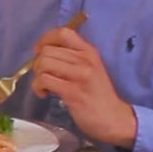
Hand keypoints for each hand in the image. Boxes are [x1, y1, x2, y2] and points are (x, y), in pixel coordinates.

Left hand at [28, 27, 137, 147]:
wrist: (114, 119)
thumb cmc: (98, 95)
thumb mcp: (91, 69)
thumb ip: (73, 58)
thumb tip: (45, 53)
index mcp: (89, 51)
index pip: (63, 32)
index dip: (45, 39)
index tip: (39, 52)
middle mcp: (85, 59)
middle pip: (48, 50)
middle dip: (38, 63)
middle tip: (43, 75)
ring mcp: (80, 75)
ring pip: (44, 63)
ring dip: (37, 75)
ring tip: (44, 85)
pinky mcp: (73, 92)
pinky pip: (44, 80)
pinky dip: (37, 87)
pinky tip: (44, 94)